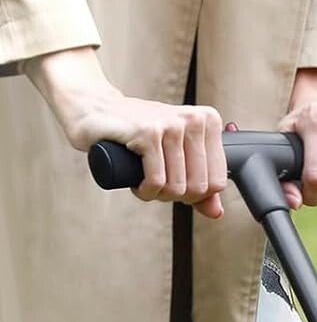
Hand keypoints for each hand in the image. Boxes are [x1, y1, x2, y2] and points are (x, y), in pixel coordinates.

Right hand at [27, 48, 226, 217]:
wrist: (93, 109)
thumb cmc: (137, 134)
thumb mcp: (175, 157)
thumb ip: (201, 185)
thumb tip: (216, 212)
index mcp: (208, 121)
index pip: (218, 182)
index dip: (196, 195)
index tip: (177, 184)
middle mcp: (193, 119)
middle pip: (199, 188)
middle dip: (176, 196)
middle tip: (158, 185)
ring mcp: (171, 124)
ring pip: (178, 187)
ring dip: (158, 195)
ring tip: (145, 182)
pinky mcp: (147, 132)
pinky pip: (157, 182)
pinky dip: (145, 191)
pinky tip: (137, 183)